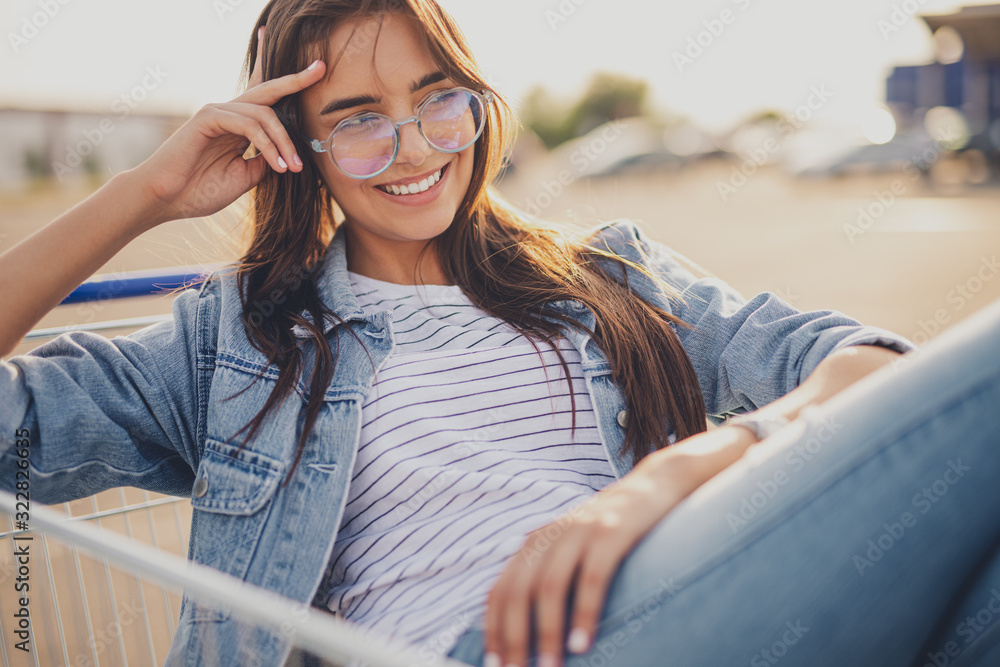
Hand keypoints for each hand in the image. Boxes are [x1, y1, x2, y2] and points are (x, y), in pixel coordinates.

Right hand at [131, 25, 325, 227]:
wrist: (166, 199)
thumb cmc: (201, 190)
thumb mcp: (245, 177)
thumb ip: (265, 160)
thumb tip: (286, 153)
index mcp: (240, 126)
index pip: (265, 99)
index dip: (286, 83)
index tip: (312, 69)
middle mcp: (231, 114)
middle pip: (268, 90)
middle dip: (295, 79)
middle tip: (320, 68)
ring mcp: (219, 111)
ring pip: (264, 114)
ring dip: (284, 142)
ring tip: (293, 167)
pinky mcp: (208, 116)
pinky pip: (248, 124)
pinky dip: (267, 144)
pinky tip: (277, 164)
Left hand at [482, 449, 690, 666]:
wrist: (657, 484)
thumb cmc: (613, 529)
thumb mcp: (573, 547)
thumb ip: (549, 572)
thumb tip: (526, 623)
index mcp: (536, 542)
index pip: (500, 590)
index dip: (493, 628)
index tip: (494, 664)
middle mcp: (551, 534)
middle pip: (518, 591)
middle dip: (514, 637)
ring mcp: (580, 530)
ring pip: (550, 587)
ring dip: (546, 632)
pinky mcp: (612, 532)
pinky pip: (592, 578)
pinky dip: (584, 613)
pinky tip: (582, 643)